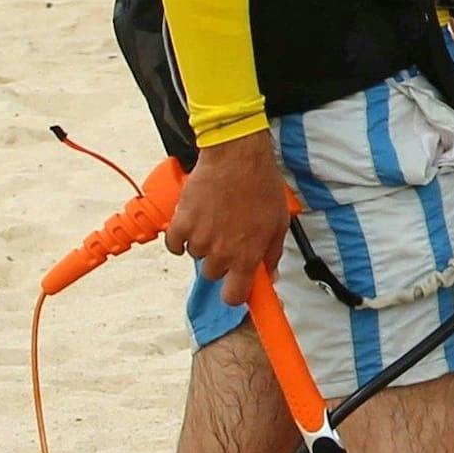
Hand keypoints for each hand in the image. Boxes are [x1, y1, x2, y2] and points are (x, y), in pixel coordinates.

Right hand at [163, 130, 292, 288]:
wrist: (236, 156)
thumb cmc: (260, 185)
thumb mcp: (279, 222)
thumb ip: (272, 253)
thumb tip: (270, 275)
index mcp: (247, 255)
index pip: (234, 297)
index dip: (234, 294)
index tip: (236, 287)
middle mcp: (221, 252)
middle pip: (213, 275)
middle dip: (221, 261)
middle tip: (228, 237)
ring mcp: (199, 238)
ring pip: (196, 256)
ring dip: (203, 244)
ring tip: (214, 220)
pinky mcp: (181, 222)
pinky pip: (174, 244)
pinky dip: (180, 238)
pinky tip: (192, 224)